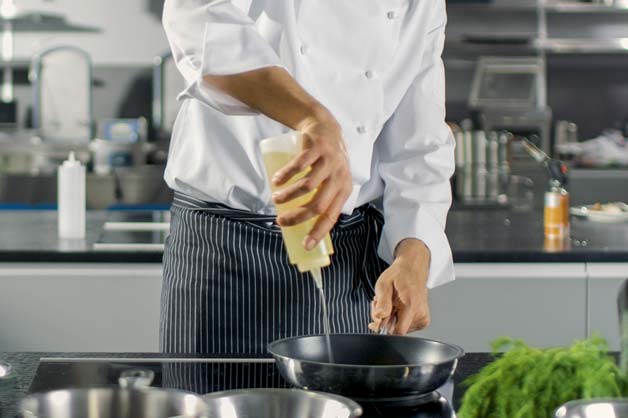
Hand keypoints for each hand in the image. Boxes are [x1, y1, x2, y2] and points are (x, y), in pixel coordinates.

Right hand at [272, 112, 351, 249]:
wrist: (325, 129)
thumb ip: (322, 198)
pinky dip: (286, 175)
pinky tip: (277, 180)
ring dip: (288, 195)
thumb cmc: (325, 163)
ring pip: (308, 186)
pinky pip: (300, 164)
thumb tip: (302, 225)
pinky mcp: (317, 148)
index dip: (319, 232)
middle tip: (281, 220)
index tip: (305, 244)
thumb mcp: (331, 181)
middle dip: (297, 216)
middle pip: (318, 205)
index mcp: (343, 190)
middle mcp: (339, 177)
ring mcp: (329, 162)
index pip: (332, 216)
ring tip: (276, 198)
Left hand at [369, 239, 430, 334]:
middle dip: (384, 319)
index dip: (384, 326)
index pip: (397, 332)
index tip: (378, 317)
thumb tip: (378, 318)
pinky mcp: (423, 321)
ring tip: (391, 303)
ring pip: (399, 328)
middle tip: (382, 303)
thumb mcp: (384, 284)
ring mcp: (423, 318)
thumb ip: (382, 303)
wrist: (413, 269)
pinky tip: (397, 306)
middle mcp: (420, 314)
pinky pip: (405, 326)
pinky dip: (397, 318)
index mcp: (412, 305)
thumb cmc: (399, 275)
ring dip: (390, 318)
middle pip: (396, 330)